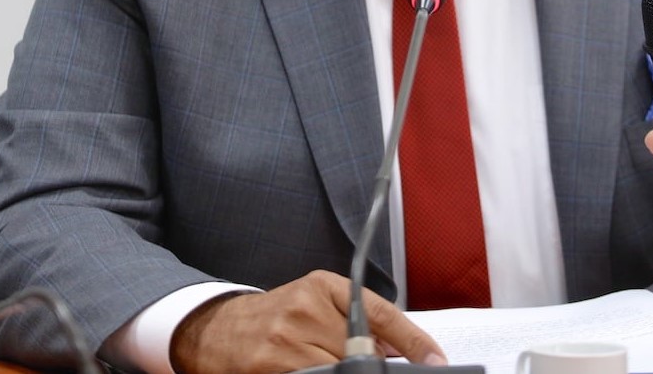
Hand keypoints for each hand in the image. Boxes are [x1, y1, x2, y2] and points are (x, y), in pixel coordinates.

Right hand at [171, 270, 445, 373]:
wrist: (216, 328)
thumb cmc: (276, 316)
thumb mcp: (316, 301)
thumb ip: (355, 319)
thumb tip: (397, 351)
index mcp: (323, 286)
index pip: (381, 314)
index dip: (414, 341)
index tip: (436, 361)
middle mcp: (305, 308)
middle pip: (361, 352)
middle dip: (370, 365)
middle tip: (375, 366)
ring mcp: (285, 341)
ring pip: (339, 370)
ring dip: (344, 372)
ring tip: (328, 363)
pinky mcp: (268, 368)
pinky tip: (316, 370)